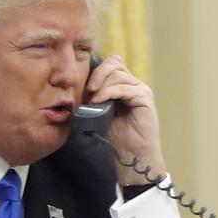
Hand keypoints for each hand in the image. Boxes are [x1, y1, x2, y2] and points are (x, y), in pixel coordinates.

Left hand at [85, 55, 165, 184]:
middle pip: (114, 63)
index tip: (83, 85)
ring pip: (119, 74)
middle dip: (98, 73)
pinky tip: (99, 101)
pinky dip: (109, 92)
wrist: (131, 154)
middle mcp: (133, 84)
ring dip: (102, 84)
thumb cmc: (115, 136)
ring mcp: (140, 89)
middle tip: (88, 89)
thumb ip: (92, 97)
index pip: (110, 64)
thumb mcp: (97, 112)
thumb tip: (73, 87)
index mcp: (122, 85)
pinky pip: (125, 87)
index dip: (96, 70)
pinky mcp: (145, 98)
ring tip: (92, 99)